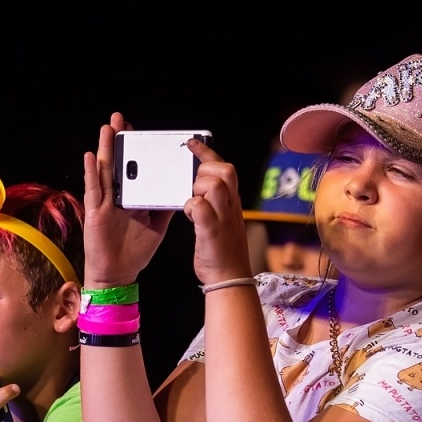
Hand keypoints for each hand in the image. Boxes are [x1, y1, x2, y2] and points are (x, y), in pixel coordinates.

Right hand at [82, 112, 171, 287]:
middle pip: (117, 163)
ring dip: (104, 149)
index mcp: (132, 198)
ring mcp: (104, 203)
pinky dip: (91, 172)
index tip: (141, 132)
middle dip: (118, 141)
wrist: (118, 274)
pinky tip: (90, 156)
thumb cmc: (135, 251)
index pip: (135, 169)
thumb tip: (181, 189)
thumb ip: (165, 207)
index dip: (136, 150)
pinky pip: (93, 189)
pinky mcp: (95, 212)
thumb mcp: (158, 226)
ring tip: (107, 128)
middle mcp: (117, 197)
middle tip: (121, 119)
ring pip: (105, 171)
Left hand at [182, 138, 252, 284]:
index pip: (224, 167)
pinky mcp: (212, 231)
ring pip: (214, 184)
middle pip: (225, 170)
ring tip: (193, 202)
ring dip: (198, 188)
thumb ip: (213, 202)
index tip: (191, 143)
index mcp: (232, 201)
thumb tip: (197, 187)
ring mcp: (223, 218)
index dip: (207, 152)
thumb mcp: (221, 219)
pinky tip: (189, 215)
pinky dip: (192, 207)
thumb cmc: (221, 250)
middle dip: (205, 170)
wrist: (229, 277)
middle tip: (194, 185)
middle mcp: (231, 206)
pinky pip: (201, 208)